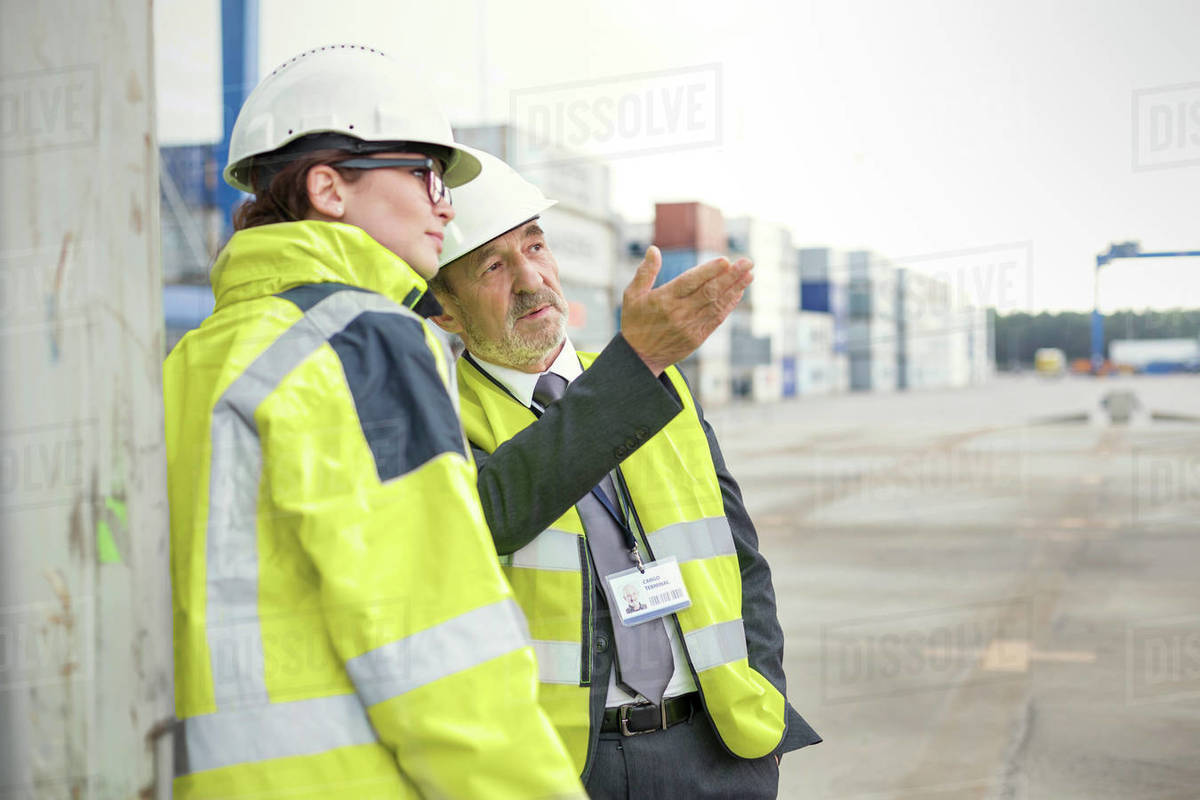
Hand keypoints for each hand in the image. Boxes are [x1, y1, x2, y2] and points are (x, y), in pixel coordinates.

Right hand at [620, 246, 753, 375]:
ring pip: (716, 305)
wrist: (639, 358)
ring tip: (749, 274)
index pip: (690, 283)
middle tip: (748, 262)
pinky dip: (729, 305)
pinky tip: (739, 292)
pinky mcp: (697, 338)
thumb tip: (654, 249)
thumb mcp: (632, 295)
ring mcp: (690, 327)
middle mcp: (679, 313)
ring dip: (735, 289)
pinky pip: (717, 319)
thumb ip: (645, 272)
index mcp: (663, 300)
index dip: (709, 271)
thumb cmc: (635, 321)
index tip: (726, 260)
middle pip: (709, 292)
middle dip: (731, 276)